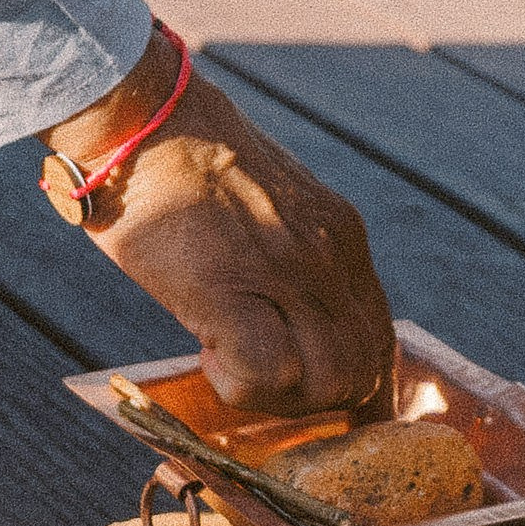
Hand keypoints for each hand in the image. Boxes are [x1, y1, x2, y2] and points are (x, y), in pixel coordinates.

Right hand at [47, 41, 395, 416]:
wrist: (142, 118)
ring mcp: (289, 268)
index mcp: (342, 235)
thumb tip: (290, 321)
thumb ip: (296, 256)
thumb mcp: (269, 207)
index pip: (382, 338)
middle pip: (366, 370)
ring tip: (228, 361)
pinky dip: (239, 386)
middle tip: (257, 379)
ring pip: (331, 382)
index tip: (323, 407)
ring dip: (278, 396)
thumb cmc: (185, 165)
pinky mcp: (234, 284)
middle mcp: (331, 253)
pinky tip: (206, 355)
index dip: (358, 387)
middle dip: (316, 402)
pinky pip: (270, 372)